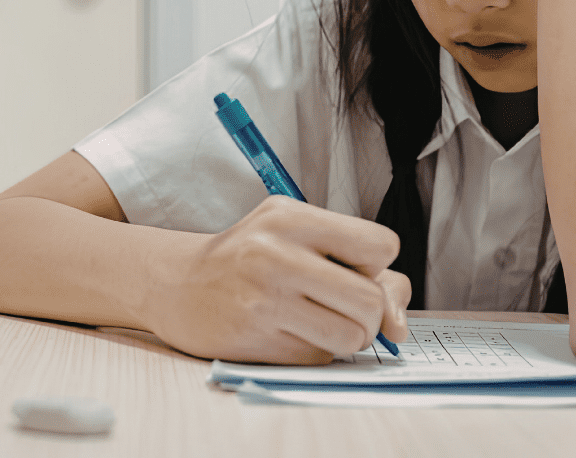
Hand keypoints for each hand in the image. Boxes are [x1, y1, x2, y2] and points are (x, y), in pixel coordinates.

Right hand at [140, 196, 411, 364]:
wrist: (178, 284)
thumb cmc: (251, 254)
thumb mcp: (299, 233)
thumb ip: (359, 264)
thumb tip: (398, 325)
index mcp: (291, 217)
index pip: (380, 245)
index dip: (377, 263)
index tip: (352, 265)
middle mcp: (276, 255)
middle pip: (370, 300)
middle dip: (369, 311)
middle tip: (343, 304)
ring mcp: (264, 301)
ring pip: (351, 336)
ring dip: (347, 336)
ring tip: (319, 318)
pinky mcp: (255, 341)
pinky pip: (319, 358)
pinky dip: (317, 351)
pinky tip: (290, 331)